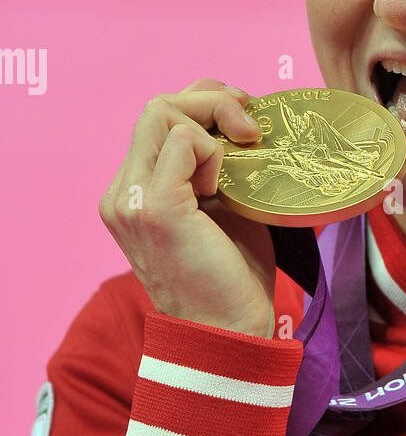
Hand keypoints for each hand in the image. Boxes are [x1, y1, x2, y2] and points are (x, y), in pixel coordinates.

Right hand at [99, 78, 278, 337]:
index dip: (205, 104)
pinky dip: (213, 152)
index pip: (159, 116)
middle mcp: (123, 192)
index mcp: (134, 191)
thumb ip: (215, 167)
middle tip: (252, 128)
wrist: (226, 333)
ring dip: (213, 124)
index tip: (247, 125)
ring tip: (236, 168)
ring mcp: (132, 198)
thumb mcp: (222, 208)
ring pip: (163, 111)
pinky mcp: (154, 208)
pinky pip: (183, 141)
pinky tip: (224, 188)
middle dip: (214, 101)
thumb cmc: (231, 277)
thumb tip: (240, 124)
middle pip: (158, 105)